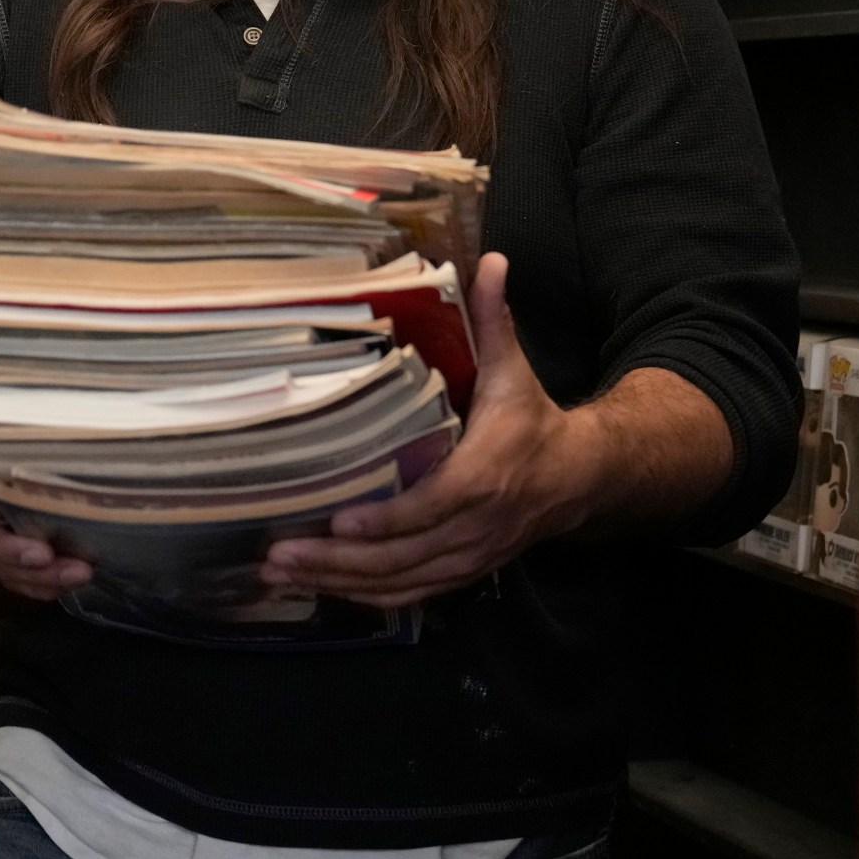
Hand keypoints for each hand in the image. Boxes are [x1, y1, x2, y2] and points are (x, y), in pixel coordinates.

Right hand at [0, 471, 89, 601]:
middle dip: (39, 573)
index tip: (43, 552)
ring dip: (50, 582)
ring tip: (85, 575)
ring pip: (16, 577)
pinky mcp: (15, 556)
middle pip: (1, 566)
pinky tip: (77, 581)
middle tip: (79, 570)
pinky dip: (50, 584)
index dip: (6, 550)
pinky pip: (27, 580)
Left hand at [260, 252, 609, 608]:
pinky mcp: (461, 573)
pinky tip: (319, 589)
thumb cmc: (532, 421)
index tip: (339, 521)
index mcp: (485, 476)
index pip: (432, 507)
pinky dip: (364, 597)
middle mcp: (475, 527)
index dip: (385, 520)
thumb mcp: (515, 369)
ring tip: (281, 574)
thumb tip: (491, 261)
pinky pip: (409, 596)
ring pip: (400, 584)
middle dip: (337, 562)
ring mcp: (468, 557)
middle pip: (403, 558)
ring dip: (338, 584)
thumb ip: (495, 321)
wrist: (580, 478)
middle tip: (278, 554)